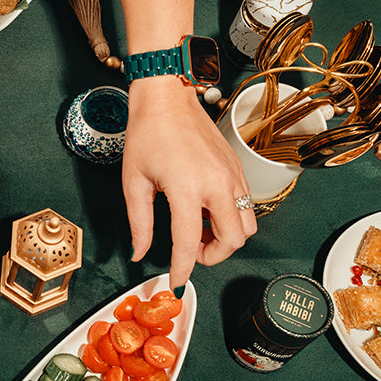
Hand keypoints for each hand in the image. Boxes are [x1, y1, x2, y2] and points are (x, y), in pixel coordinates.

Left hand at [121, 76, 256, 290]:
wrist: (166, 98)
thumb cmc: (147, 134)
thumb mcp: (134, 182)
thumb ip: (139, 223)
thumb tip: (139, 254)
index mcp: (187, 188)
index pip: (189, 244)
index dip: (182, 270)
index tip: (177, 282)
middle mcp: (217, 183)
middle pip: (234, 240)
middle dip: (213, 255)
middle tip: (190, 250)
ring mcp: (232, 175)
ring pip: (247, 225)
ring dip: (225, 237)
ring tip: (197, 228)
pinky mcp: (238, 168)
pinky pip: (245, 204)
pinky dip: (229, 217)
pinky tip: (203, 209)